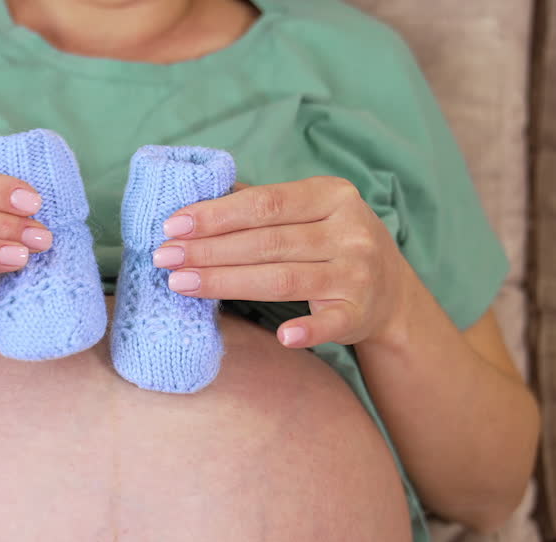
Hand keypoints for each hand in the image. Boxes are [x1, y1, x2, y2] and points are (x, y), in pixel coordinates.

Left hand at [152, 176, 414, 347]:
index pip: (265, 204)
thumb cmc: (331, 243)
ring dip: (227, 282)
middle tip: (164, 257)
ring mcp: (357, 273)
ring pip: (282, 279)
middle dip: (209, 250)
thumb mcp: (309, 211)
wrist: (391, 292)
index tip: (172, 225)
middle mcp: (349, 231)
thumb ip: (260, 203)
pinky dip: (308, 330)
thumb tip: (196, 193)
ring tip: (181, 283)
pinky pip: (331, 323)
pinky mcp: (360, 312)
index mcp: (333, 195)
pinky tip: (281, 335)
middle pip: (266, 242)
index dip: (216, 215)